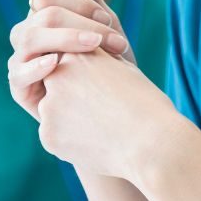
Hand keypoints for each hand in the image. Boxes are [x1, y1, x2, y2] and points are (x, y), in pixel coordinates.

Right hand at [8, 0, 134, 120]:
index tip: (106, 18)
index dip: (77, 1)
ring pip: (29, 37)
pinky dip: (37, 66)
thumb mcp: (105, 28)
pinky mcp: (20, 87)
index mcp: (45, 16)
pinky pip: (19, 72)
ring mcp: (22, 59)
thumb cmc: (111, 65)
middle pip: (41, 14)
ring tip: (94, 48)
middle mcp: (30, 34)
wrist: (117, 109)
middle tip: (113, 40)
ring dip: (66, 39)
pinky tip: (56, 64)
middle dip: (79, 22)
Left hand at [36, 48, 177, 182]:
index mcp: (76, 56)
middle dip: (73, 99)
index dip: (89, 81)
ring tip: (102, 130)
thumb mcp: (125, 71)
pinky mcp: (48, 136)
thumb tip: (89, 59)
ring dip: (71, 121)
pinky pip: (55, 137)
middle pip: (58, 88)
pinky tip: (95, 143)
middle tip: (103, 113)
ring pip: (54, 114)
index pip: (70, 65)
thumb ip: (100, 62)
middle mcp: (56, 77)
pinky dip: (71, 141)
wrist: (153, 144)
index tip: (107, 94)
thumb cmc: (147, 105)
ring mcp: (49, 108)